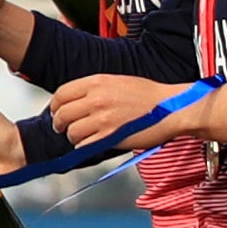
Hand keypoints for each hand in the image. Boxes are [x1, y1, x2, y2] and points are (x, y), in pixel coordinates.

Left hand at [48, 73, 184, 149]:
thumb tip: (76, 100)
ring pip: (71, 132)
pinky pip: (84, 145)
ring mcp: (102, 119)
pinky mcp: (110, 136)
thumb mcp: (117, 81)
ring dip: (74, 137)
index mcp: (96, 82)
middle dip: (59, 123)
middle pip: (62, 114)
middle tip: (63, 128)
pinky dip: (85, 146)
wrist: (171, 108)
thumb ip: (94, 89)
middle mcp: (96, 99)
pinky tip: (93, 143)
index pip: (61, 94)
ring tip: (82, 136)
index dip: (55, 106)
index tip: (57, 111)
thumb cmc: (149, 95)